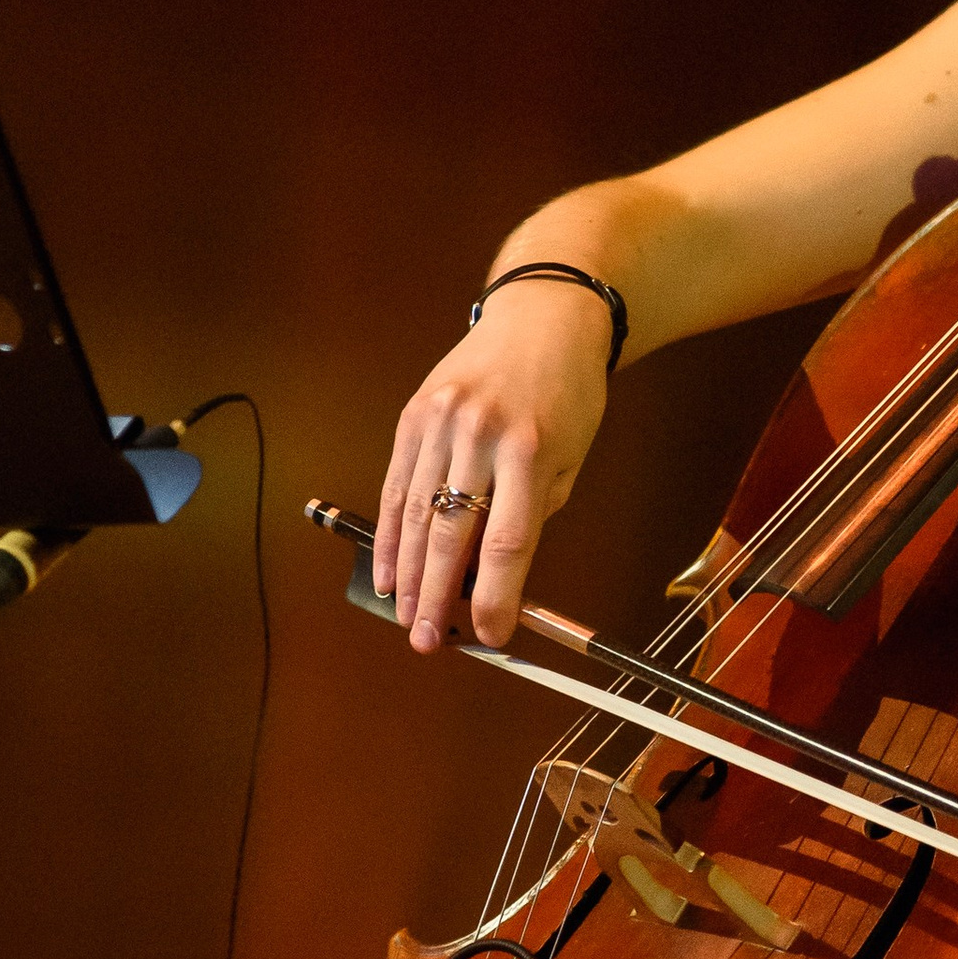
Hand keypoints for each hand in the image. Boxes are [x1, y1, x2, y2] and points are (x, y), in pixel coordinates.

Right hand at [374, 285, 613, 650]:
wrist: (541, 318)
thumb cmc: (566, 392)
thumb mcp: (569, 458)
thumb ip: (532, 514)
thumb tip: (495, 578)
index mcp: (529, 450)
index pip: (506, 542)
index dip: (494, 596)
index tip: (489, 634)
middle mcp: (479, 435)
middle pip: (450, 534)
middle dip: (437, 596)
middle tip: (428, 640)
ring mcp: (439, 422)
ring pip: (414, 514)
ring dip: (406, 574)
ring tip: (405, 617)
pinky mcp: (412, 414)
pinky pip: (396, 484)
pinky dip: (389, 532)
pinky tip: (388, 568)